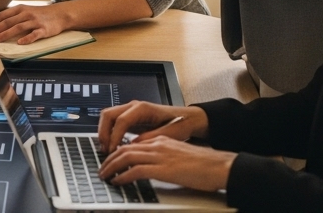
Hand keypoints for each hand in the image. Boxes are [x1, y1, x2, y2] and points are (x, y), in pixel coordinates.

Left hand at [0, 3, 72, 44]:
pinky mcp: (44, 29)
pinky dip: (27, 38)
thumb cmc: (39, 15)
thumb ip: (12, 18)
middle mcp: (26, 14)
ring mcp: (35, 21)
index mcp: (19, 9)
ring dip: (6, 34)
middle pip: (7, 22)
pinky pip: (34, 34)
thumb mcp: (25, 12)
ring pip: (18, 27)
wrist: (60, 14)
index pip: (1, 16)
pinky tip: (20, 43)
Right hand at [98, 101, 206, 152]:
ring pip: (107, 116)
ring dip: (104, 132)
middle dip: (103, 132)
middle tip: (106, 150)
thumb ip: (150, 138)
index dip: (114, 136)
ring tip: (107, 149)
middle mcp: (134, 106)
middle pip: (108, 114)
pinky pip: (112, 121)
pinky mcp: (130, 117)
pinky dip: (108, 132)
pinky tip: (113, 145)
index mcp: (143, 108)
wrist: (187, 119)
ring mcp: (130, 110)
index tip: (113, 150)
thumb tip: (133, 145)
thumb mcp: (168, 134)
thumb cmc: (180, 124)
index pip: (121, 120)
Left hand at [98, 136, 235, 192]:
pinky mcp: (163, 168)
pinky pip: (135, 170)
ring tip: (105, 175)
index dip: (118, 152)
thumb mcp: (179, 157)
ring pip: (126, 157)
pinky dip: (123, 176)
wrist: (220, 166)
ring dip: (111, 167)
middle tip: (102, 169)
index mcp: (162, 141)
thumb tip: (152, 168)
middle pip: (125, 148)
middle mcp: (158, 145)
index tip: (111, 160)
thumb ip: (164, 158)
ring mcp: (160, 156)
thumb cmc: (205, 165)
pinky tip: (118, 182)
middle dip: (109, 159)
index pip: (133, 144)